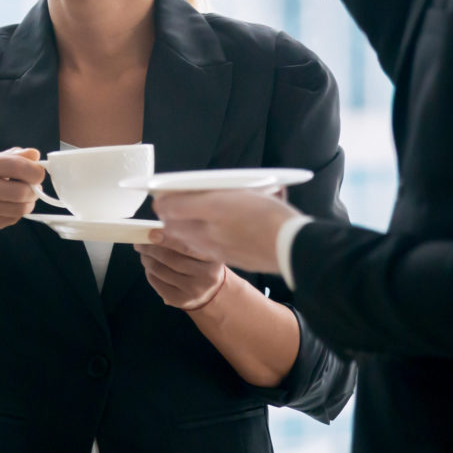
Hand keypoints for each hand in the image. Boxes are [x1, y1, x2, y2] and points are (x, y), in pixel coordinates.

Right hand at [0, 147, 45, 237]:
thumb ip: (12, 157)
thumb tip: (35, 154)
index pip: (16, 166)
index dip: (35, 171)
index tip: (39, 173)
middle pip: (21, 191)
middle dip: (34, 191)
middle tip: (34, 188)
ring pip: (19, 208)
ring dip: (28, 204)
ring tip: (24, 198)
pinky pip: (11, 220)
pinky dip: (16, 214)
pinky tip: (8, 208)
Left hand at [134, 235, 226, 310]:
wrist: (211, 290)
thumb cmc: (201, 261)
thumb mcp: (202, 248)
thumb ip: (184, 237)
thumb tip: (155, 230)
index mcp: (213, 257)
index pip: (185, 246)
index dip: (166, 239)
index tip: (150, 233)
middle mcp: (207, 276)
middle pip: (170, 258)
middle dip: (150, 248)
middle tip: (140, 242)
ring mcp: (194, 290)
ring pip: (160, 270)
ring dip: (147, 259)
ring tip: (143, 252)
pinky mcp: (181, 300)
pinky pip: (157, 283)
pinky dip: (149, 272)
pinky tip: (149, 266)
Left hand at [151, 189, 303, 274]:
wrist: (292, 247)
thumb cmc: (274, 214)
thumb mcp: (249, 192)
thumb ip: (221, 191)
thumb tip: (199, 190)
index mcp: (216, 205)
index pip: (174, 204)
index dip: (163, 201)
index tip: (160, 198)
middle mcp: (211, 228)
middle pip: (172, 225)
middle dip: (165, 220)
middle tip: (163, 214)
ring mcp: (215, 247)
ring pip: (182, 241)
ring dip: (174, 235)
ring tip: (172, 230)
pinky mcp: (222, 261)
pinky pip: (196, 253)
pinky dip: (190, 247)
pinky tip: (195, 241)